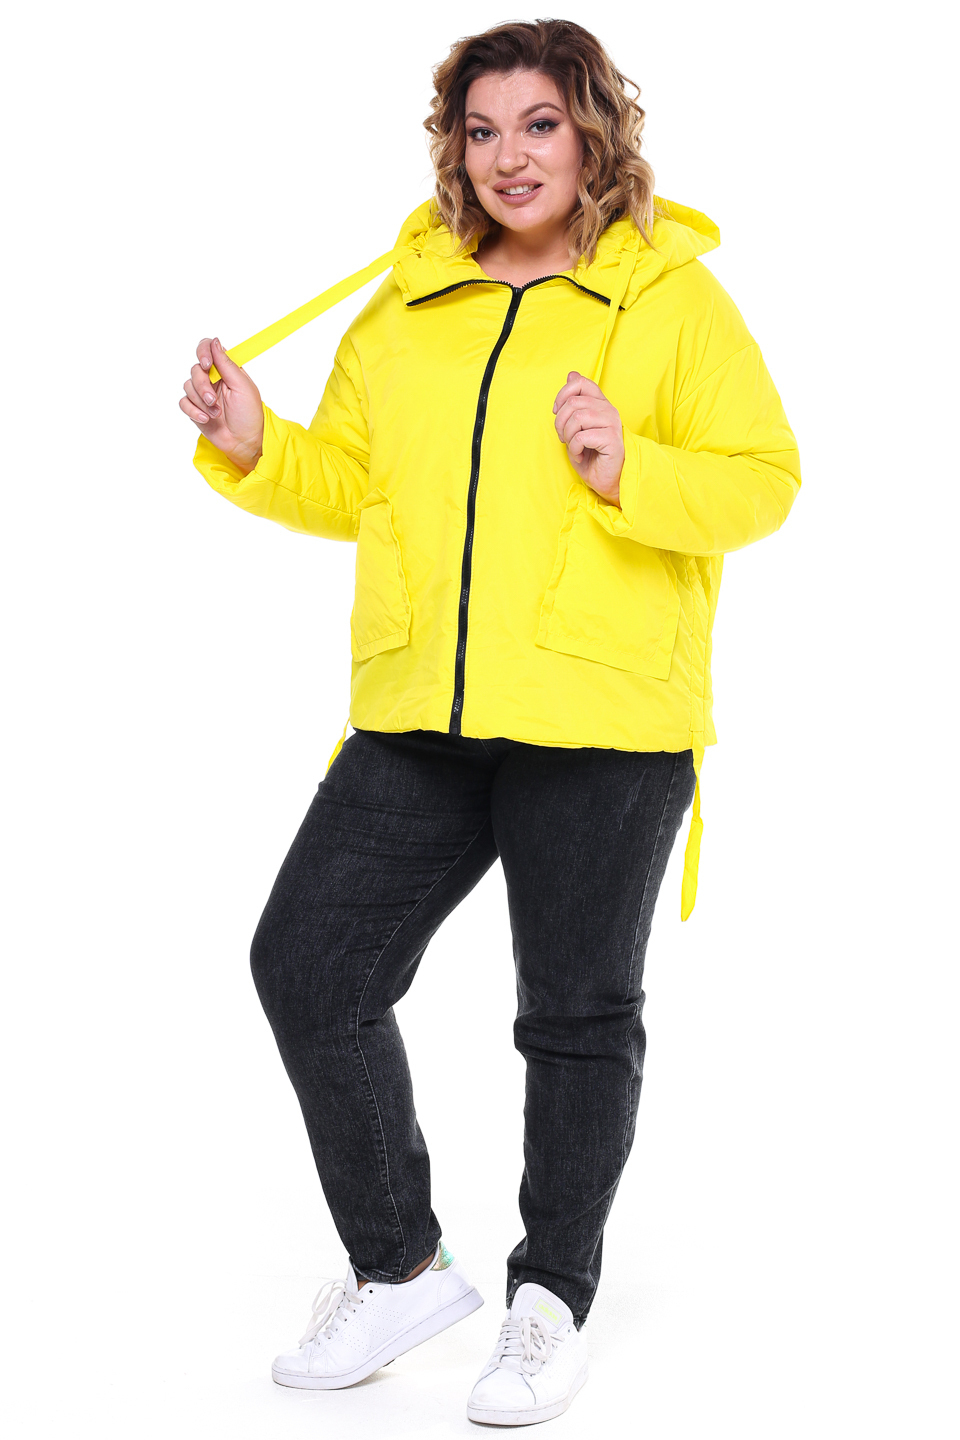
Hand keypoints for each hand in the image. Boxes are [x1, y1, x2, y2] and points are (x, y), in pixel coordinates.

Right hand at [180, 337, 263, 474]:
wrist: (244, 442)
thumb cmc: (249, 414)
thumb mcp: (242, 387)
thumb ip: (227, 364)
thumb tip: (215, 342)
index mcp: (226, 369)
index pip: (208, 348)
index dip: (203, 351)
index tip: (207, 364)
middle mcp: (212, 378)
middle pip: (195, 370)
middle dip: (203, 386)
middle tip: (214, 400)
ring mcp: (202, 393)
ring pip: (188, 386)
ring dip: (201, 402)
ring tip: (216, 414)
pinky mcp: (195, 408)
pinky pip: (184, 402)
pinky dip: (193, 411)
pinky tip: (206, 419)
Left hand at [553, 372, 623, 503]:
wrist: (607, 480)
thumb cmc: (592, 455)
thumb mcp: (577, 426)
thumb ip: (574, 402)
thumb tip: (571, 374)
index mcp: (601, 403)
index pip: (580, 382)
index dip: (563, 394)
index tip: (557, 412)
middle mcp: (608, 409)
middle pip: (573, 402)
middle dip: (560, 422)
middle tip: (564, 438)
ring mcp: (612, 423)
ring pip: (577, 417)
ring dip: (568, 436)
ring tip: (573, 447)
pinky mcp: (612, 439)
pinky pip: (582, 437)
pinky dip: (574, 449)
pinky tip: (580, 455)